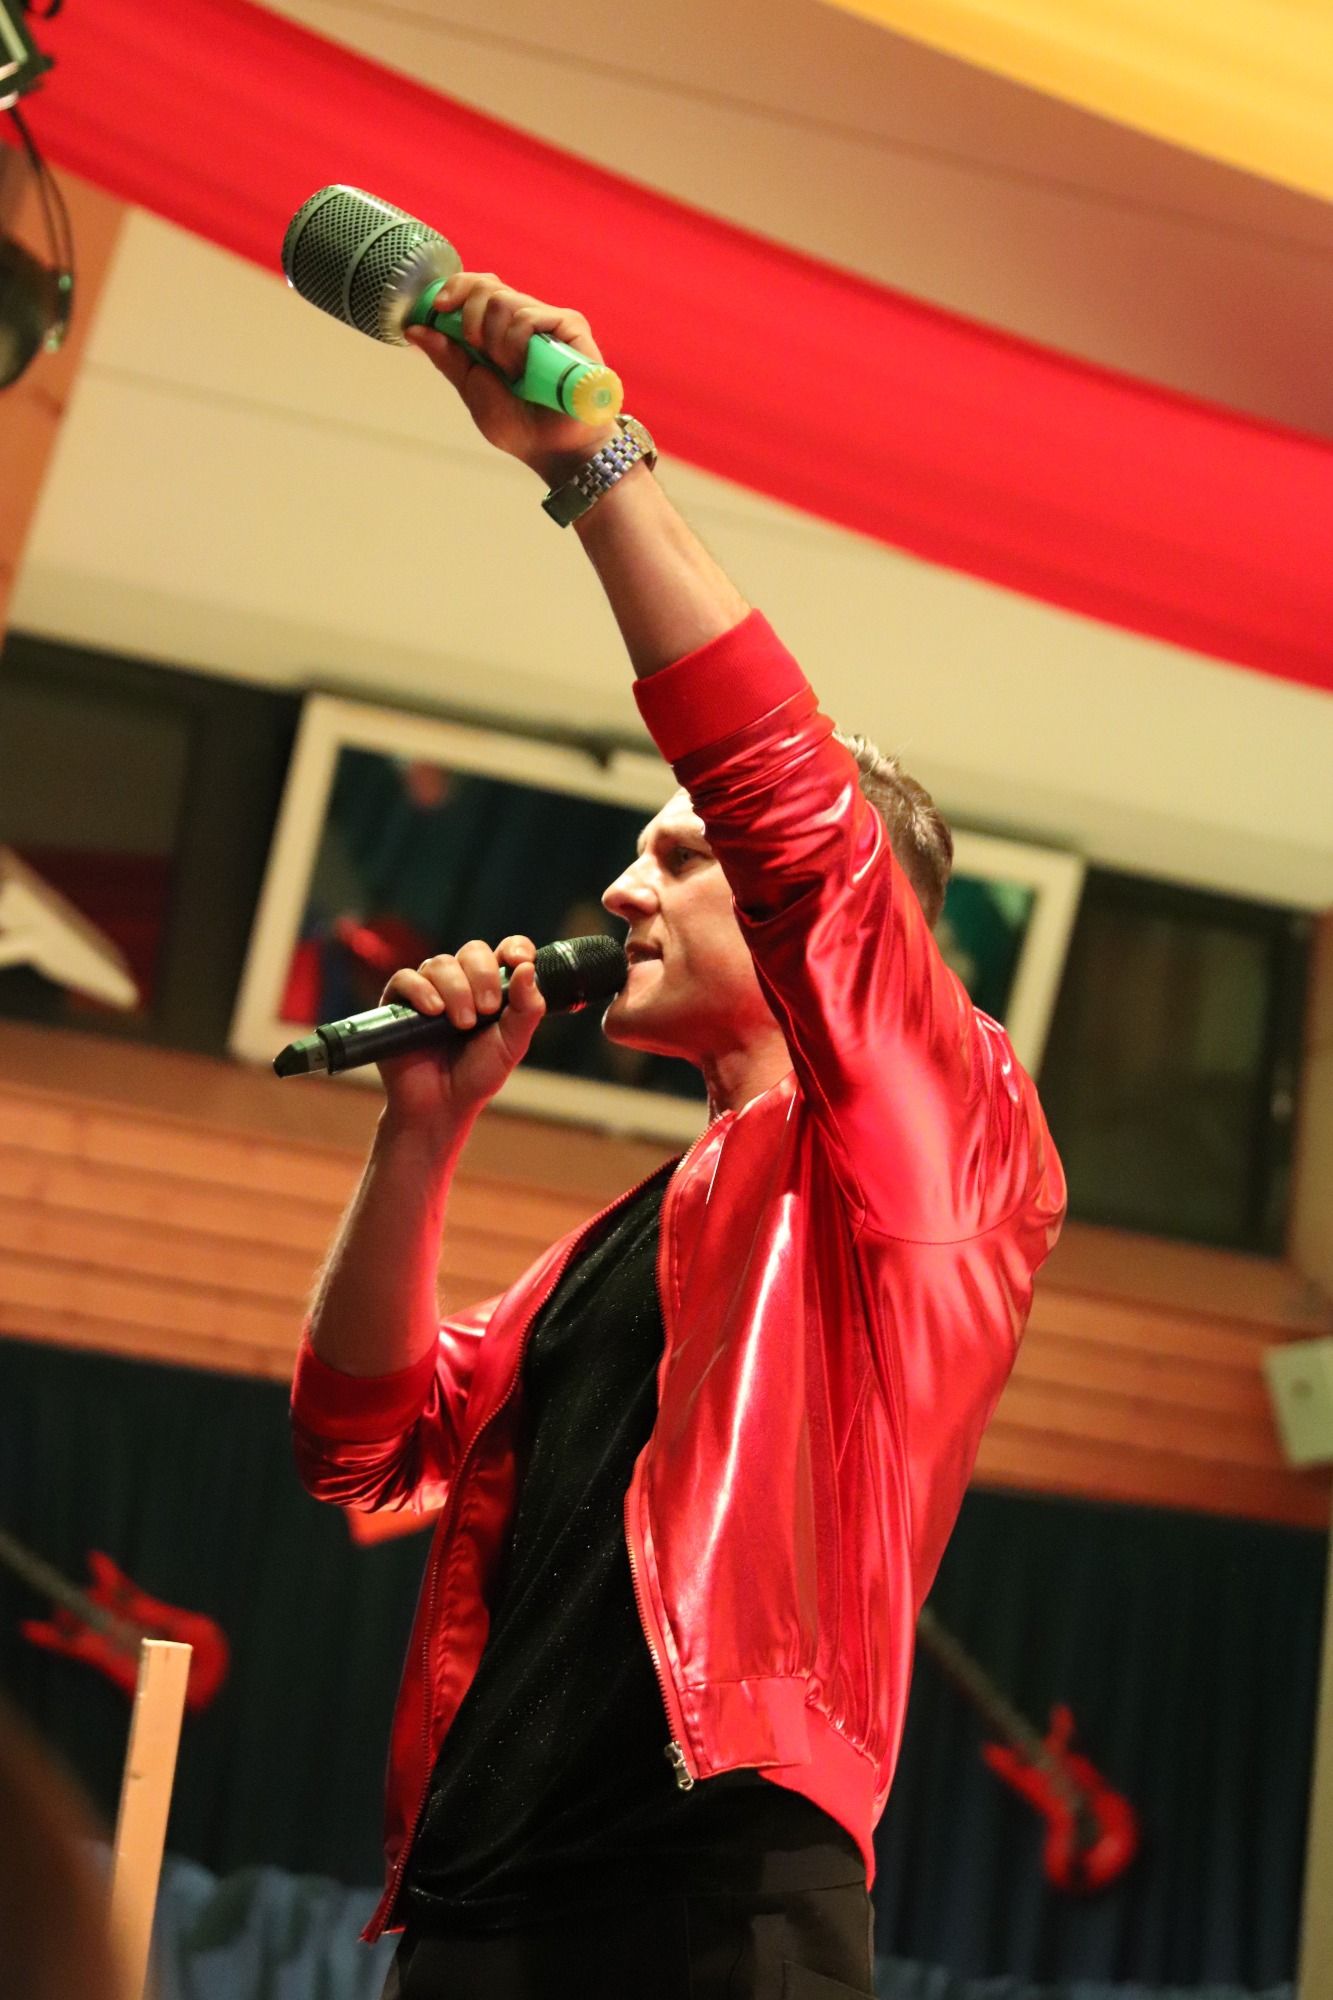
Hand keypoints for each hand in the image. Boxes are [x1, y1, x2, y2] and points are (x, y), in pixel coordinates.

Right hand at [375, 935, 545, 1132]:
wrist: (441, 1106)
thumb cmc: (477, 1074)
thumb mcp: (513, 1044)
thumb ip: (527, 1009)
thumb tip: (528, 968)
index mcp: (493, 987)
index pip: (506, 949)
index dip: (515, 948)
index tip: (519, 961)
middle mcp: (461, 981)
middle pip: (473, 951)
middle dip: (483, 976)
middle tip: (486, 1011)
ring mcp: (429, 989)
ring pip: (441, 964)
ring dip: (456, 990)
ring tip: (460, 1024)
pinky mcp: (399, 1002)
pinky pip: (406, 978)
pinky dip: (422, 990)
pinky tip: (433, 1011)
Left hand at [404, 273, 618, 482]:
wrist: (555, 450)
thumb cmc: (519, 426)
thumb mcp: (472, 389)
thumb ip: (447, 358)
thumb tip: (413, 329)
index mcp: (499, 329)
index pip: (475, 287)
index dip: (455, 288)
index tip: (440, 308)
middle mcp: (524, 318)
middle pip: (486, 286)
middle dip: (470, 317)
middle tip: (480, 352)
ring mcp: (548, 321)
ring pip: (503, 300)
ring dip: (496, 341)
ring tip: (513, 374)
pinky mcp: (570, 326)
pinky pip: (529, 316)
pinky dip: (517, 343)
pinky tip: (525, 370)